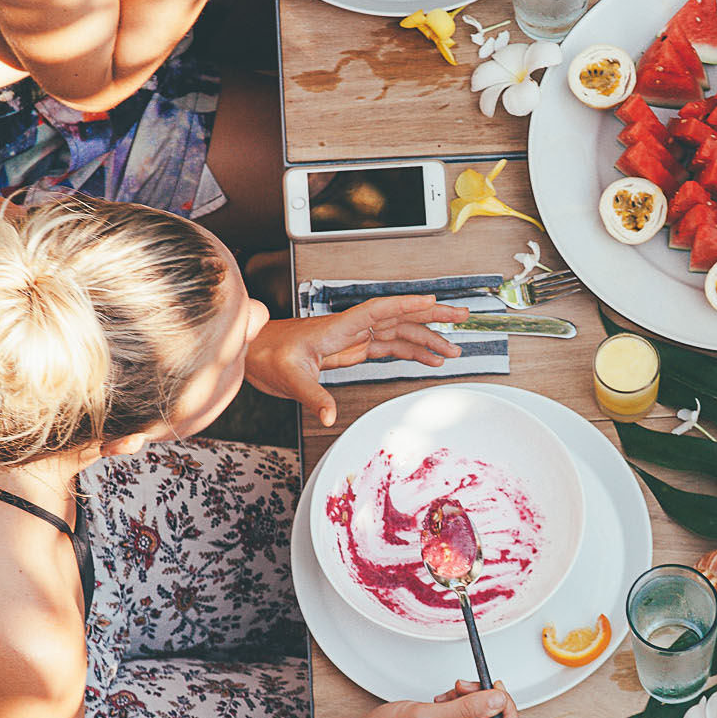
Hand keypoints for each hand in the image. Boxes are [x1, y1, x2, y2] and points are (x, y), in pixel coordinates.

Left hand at [245, 295, 465, 424]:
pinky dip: (411, 351)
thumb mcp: (290, 379)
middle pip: (398, 317)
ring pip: (398, 332)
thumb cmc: (268, 356)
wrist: (256, 352)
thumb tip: (329, 417)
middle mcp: (351, 329)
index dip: (406, 305)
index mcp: (338, 329)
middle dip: (431, 315)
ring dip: (426, 338)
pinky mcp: (353, 350)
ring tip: (452, 350)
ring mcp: (354, 339)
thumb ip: (313, 397)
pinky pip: (388, 347)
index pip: (379, 311)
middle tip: (461, 315)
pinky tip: (427, 359)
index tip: (432, 300)